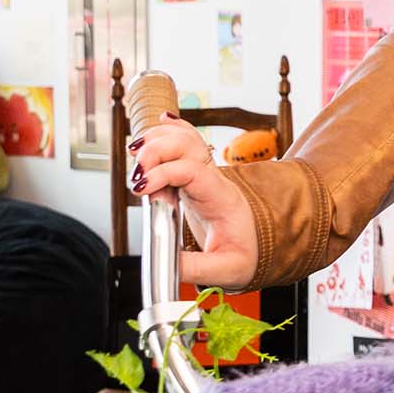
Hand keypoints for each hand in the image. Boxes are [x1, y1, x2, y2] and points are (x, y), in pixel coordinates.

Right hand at [128, 113, 259, 288]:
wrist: (257, 246)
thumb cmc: (246, 254)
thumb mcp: (228, 270)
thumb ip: (198, 268)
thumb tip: (170, 264)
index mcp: (221, 198)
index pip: (193, 171)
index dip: (164, 173)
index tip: (142, 189)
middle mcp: (213, 180)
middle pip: (187, 145)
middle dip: (157, 150)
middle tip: (136, 175)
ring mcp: (204, 174)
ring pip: (185, 138)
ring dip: (159, 138)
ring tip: (136, 152)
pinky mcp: (193, 177)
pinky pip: (187, 141)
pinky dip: (171, 129)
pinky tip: (160, 122)